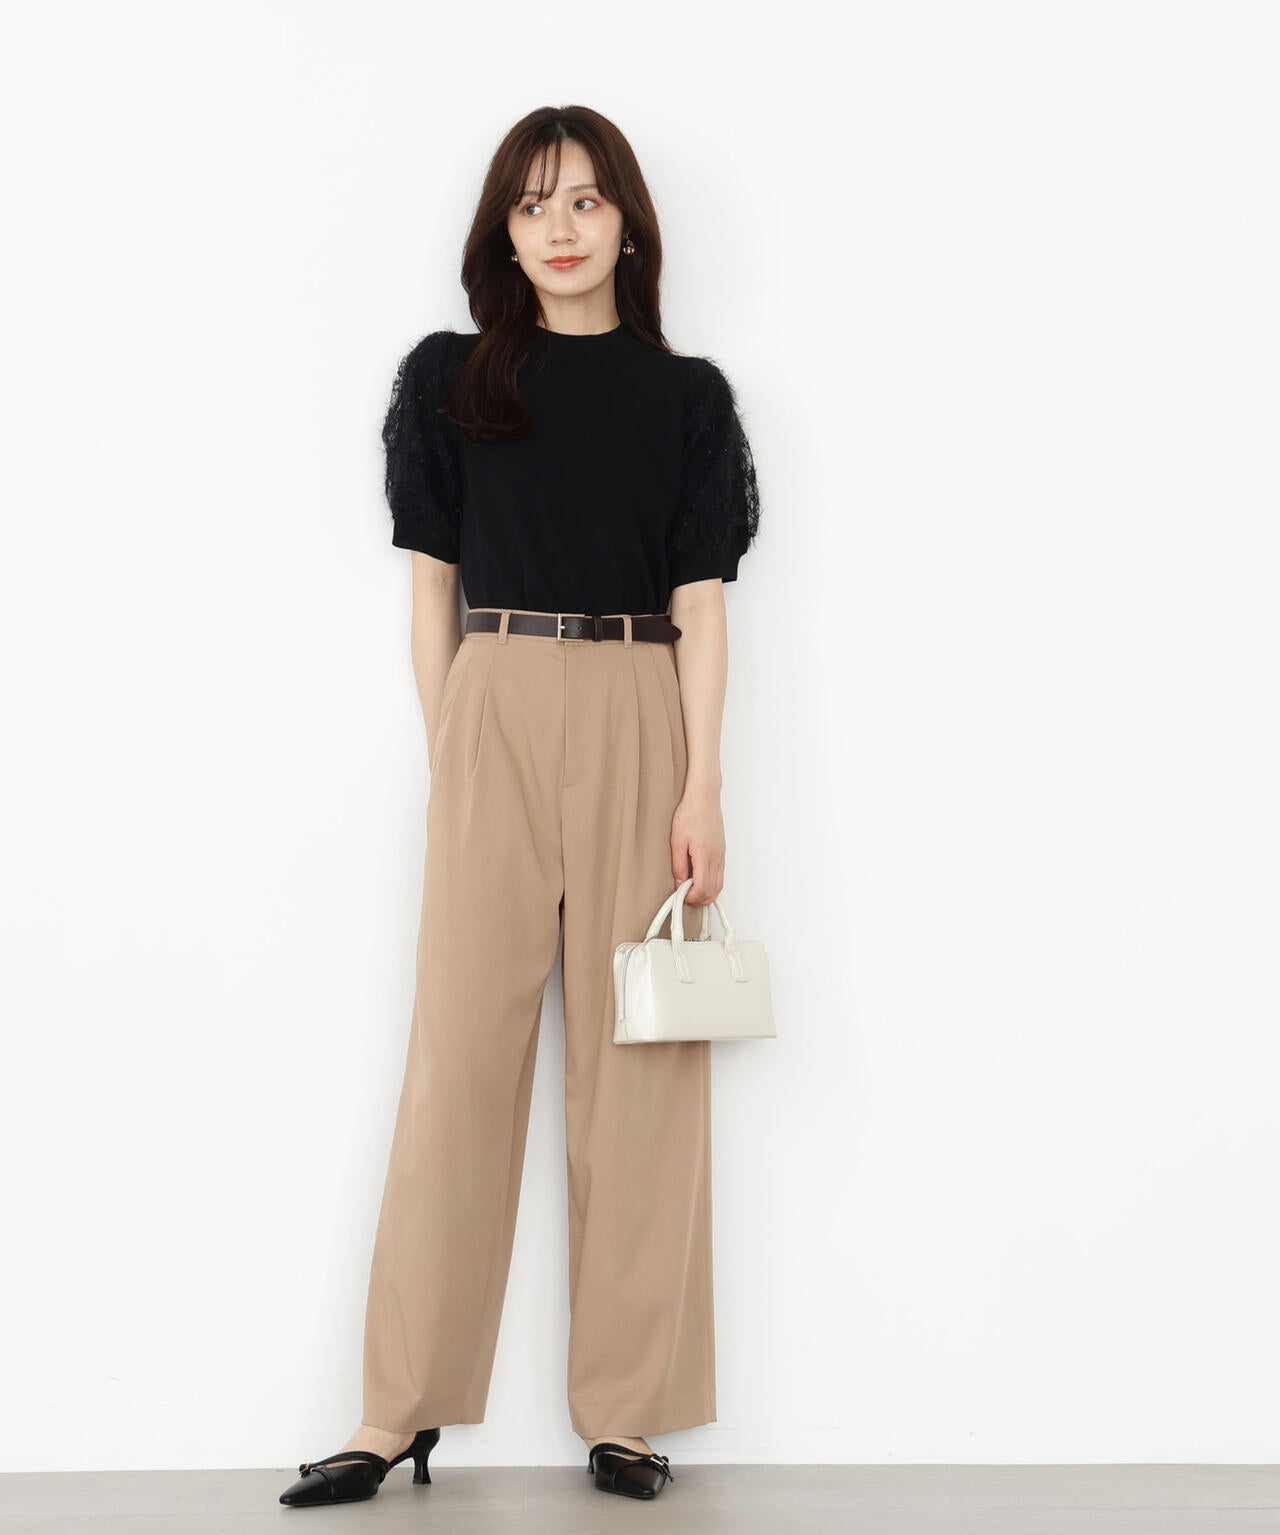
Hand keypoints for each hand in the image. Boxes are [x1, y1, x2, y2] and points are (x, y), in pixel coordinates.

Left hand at [670, 782, 724, 904]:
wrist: (704, 797)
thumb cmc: (690, 813)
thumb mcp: (677, 840)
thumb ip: (678, 864)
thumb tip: (679, 882)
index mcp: (704, 855)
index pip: (702, 886)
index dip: (692, 896)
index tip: (682, 896)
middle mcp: (716, 857)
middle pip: (713, 889)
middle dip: (700, 898)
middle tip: (685, 897)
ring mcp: (721, 854)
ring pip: (719, 884)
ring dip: (707, 892)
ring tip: (692, 891)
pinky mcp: (722, 851)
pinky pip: (720, 874)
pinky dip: (712, 883)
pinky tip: (701, 880)